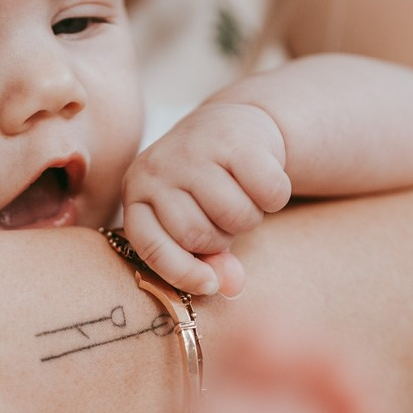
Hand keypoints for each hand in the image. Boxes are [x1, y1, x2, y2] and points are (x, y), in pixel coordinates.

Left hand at [122, 99, 290, 294]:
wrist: (234, 126)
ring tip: (242, 197)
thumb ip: (207, 262)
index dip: (182, 274)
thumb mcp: (197, 224)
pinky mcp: (235, 138)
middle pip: (197, 236)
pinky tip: (264, 181)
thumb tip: (229, 286)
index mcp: (137, 193)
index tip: (209, 285)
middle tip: (224, 217)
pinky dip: (275, 197)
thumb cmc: (208, 188)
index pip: (152, 247)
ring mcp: (193, 149)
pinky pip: (267, 192)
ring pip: (234, 216)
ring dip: (249, 217)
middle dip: (221, 238)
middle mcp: (157, 167)